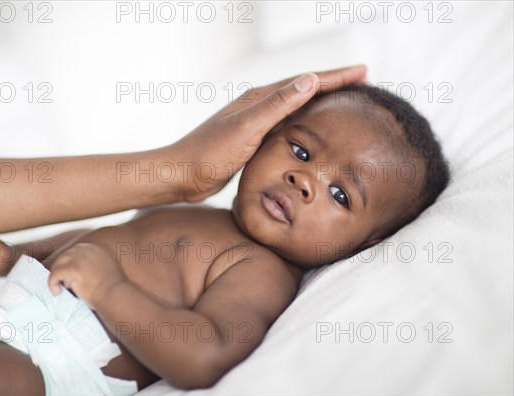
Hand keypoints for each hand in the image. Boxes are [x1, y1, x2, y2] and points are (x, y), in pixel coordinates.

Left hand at [47, 242, 126, 308]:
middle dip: (62, 270)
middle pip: (65, 256)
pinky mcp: (73, 268)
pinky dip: (52, 283)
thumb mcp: (106, 268)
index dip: (70, 264)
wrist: (114, 295)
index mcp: (96, 248)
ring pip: (58, 264)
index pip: (75, 252)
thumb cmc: (112, 288)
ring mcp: (79, 257)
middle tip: (64, 284)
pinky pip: (55, 274)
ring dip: (57, 277)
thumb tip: (78, 270)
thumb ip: (94, 263)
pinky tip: (57, 292)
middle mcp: (87, 249)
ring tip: (62, 288)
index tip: (69, 275)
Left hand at [171, 64, 366, 201]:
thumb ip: (277, 106)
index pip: (305, 82)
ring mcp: (253, 121)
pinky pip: (285, 123)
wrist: (181, 174)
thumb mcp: (246, 129)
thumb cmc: (209, 154)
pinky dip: (303, 119)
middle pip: (302, 88)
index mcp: (259, 99)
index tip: (364, 71)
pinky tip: (308, 127)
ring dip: (319, 99)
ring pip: (294, 105)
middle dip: (333, 83)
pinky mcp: (250, 138)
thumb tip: (308, 79)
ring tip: (343, 98)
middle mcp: (257, 105)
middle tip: (361, 80)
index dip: (336, 77)